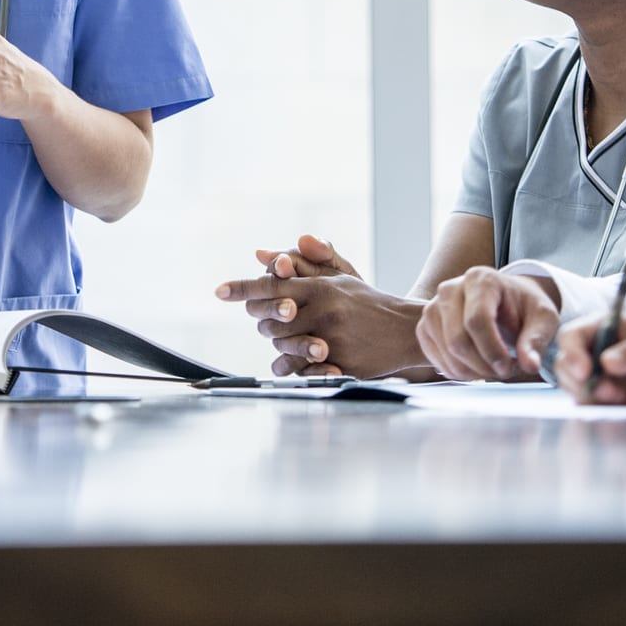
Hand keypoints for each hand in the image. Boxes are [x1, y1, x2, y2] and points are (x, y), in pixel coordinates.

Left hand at [216, 242, 424, 378]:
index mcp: (321, 287)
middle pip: (270, 321)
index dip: (242, 288)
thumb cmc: (366, 302)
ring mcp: (332, 341)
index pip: (272, 285)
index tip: (219, 290)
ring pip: (282, 346)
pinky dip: (293, 366)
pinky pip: (301, 370)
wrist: (405, 330)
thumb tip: (262, 255)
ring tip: (289, 339)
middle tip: (271, 320)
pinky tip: (298, 360)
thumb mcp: (339, 277)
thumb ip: (302, 265)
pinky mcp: (340, 365)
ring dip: (279, 344)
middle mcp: (324, 312)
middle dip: (265, 321)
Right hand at [414, 268, 559, 381]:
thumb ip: (536, 341)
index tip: (509, 367)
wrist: (506, 302)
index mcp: (480, 279)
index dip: (492, 350)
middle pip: (458, 339)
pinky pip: (435, 358)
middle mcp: (450, 289)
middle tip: (504, 371)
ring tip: (493, 369)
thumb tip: (530, 365)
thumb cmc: (525, 308)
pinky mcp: (425, 326)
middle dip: (483, 365)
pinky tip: (476, 368)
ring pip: (446, 352)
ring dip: (472, 371)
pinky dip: (457, 371)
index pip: (477, 320)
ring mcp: (433, 307)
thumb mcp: (543, 319)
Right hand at [545, 315, 625, 404]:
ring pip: (572, 386)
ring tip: (620, 397)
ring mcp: (594, 374)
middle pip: (565, 364)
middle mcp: (591, 349)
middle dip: (580, 381)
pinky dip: (596, 407)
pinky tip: (619, 405)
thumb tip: (606, 361)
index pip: (571, 336)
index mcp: (600, 327)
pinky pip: (586, 403)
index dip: (572, 353)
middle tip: (610, 392)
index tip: (586, 372)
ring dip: (589, 395)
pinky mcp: (600, 395)